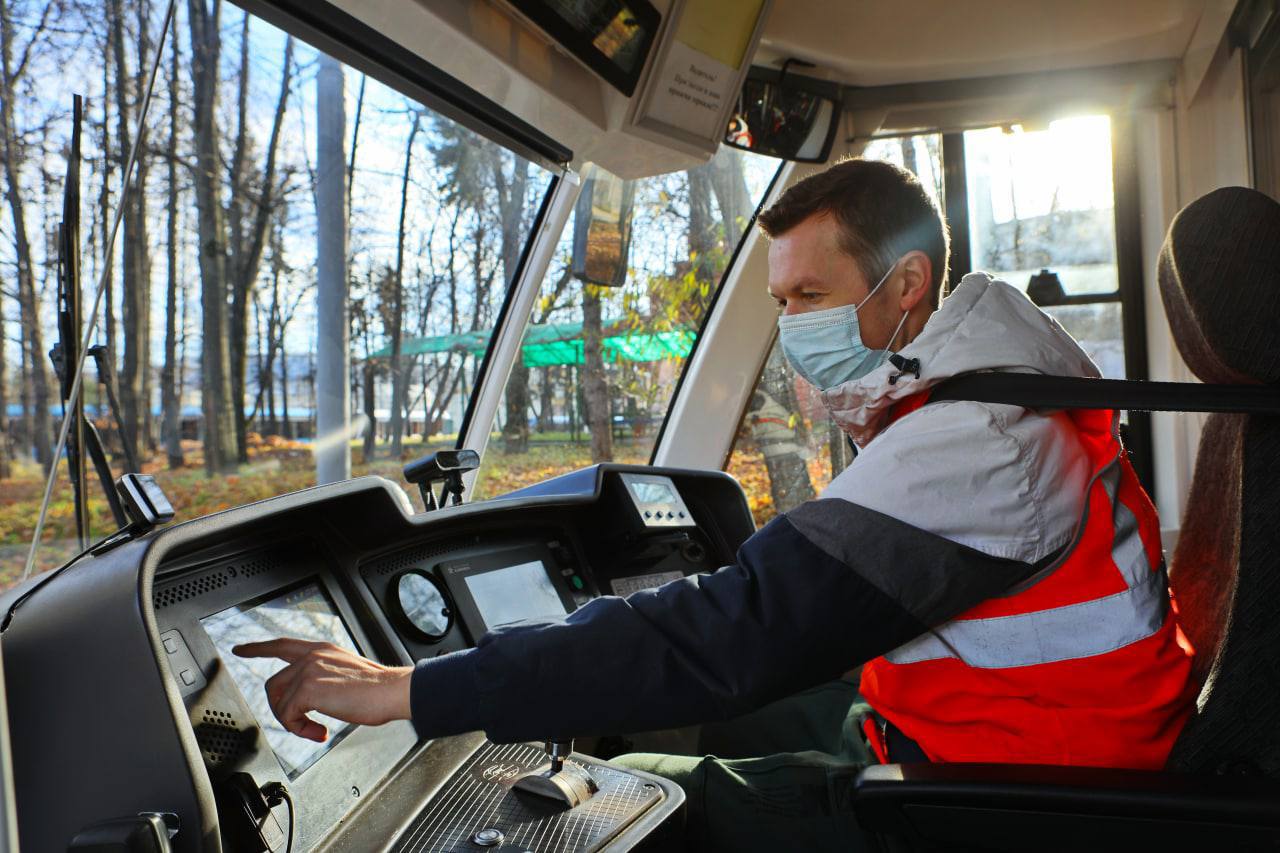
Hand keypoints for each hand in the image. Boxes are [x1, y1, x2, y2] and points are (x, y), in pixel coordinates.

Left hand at [233, 638, 412, 742]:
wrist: (391, 691)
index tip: (241, 649)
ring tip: (315, 729)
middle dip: (281, 708)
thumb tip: (315, 699)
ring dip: (295, 722)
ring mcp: (309, 670)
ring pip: (279, 702)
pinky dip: (301, 730)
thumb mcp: (346, 674)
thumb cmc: (378, 689)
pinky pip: (288, 716)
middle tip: (301, 723)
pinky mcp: (308, 689)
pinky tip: (320, 731)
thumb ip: (326, 678)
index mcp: (322, 650)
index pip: (283, 644)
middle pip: (274, 683)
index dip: (259, 647)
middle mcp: (313, 655)